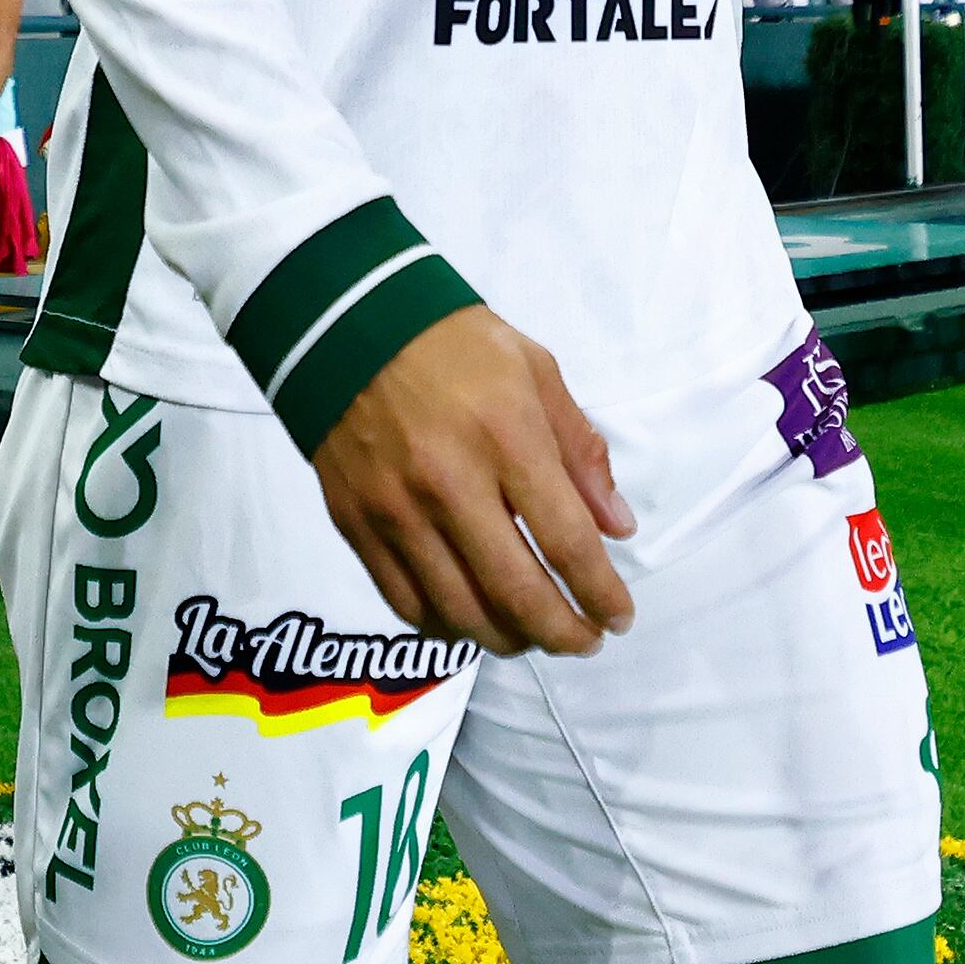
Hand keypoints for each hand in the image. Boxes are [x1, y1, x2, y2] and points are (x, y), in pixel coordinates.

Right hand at [309, 306, 634, 657]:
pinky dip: (446, 627)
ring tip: (533, 636)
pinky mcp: (355, 524)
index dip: (602, 594)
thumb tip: (617, 527)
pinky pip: (405, 603)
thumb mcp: (535, 370)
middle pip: (516, 593)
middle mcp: (450, 482)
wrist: (345, 322)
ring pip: (460, 612)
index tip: (619, 616)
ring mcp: (396, 510)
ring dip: (508, 640)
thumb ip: (580, 452)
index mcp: (505, 436)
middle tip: (584, 641)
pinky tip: (471, 621)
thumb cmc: (452, 342)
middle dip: (563, 634)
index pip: (567, 542)